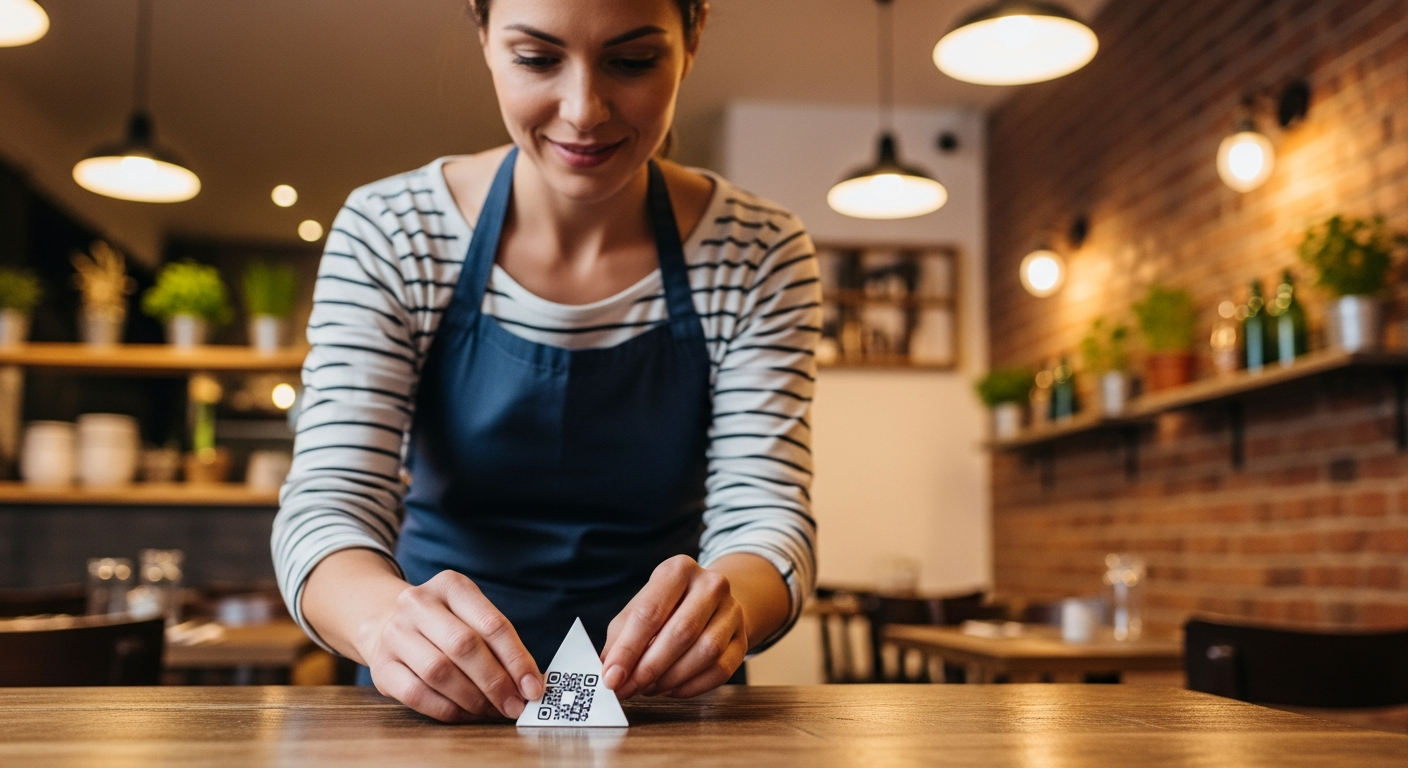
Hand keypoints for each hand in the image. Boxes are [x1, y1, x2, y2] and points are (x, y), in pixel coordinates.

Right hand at [362, 570, 543, 722]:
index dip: (516, 659)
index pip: (492, 623)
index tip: (533, 687)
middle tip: (514, 705)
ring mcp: (395, 633)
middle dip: (495, 682)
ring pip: (439, 671)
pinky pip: (418, 694)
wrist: (386, 622)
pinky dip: (448, 709)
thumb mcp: (470, 616)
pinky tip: (466, 714)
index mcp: (451, 585)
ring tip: (492, 711)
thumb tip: (529, 683)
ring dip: (473, 698)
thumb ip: (498, 644)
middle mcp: (418, 603)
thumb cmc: (444, 624)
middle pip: (464, 646)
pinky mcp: (381, 666)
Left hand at [600, 555, 747, 698]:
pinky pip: (721, 670)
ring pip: (705, 652)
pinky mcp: (742, 638)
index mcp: (678, 569)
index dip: (628, 650)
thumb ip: (621, 639)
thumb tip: (607, 672)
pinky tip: (672, 689)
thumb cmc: (666, 607)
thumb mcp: (639, 609)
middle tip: (628, 689)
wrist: (711, 601)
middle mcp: (710, 584)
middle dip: (649, 668)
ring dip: (671, 678)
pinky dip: (693, 686)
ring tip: (649, 688)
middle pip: (681, 633)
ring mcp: (732, 611)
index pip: (650, 613)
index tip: (612, 678)